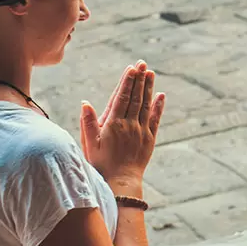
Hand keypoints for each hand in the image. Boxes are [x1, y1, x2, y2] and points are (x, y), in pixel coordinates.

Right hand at [80, 61, 164, 190]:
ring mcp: (141, 131)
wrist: (121, 182)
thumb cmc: (101, 164)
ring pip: (145, 105)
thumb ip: (88, 122)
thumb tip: (85, 103)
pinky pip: (155, 119)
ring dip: (148, 88)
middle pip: (135, 97)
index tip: (132, 68)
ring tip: (150, 72)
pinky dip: (158, 106)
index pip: (122, 97)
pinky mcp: (149, 138)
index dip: (127, 82)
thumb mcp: (89, 144)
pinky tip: (161, 95)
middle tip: (142, 63)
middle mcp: (129, 124)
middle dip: (139, 79)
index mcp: (113, 124)